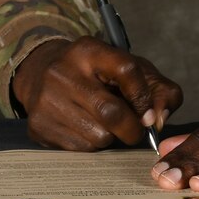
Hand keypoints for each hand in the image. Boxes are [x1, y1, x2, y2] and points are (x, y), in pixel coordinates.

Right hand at [11, 36, 182, 150]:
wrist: (38, 74)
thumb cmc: (94, 74)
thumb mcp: (127, 69)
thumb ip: (157, 89)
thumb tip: (159, 120)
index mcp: (88, 50)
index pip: (126, 70)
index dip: (143, 97)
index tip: (148, 115)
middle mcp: (63, 72)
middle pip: (111, 112)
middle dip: (132, 129)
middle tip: (134, 130)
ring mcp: (47, 100)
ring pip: (97, 136)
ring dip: (109, 137)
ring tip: (101, 123)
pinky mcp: (38, 125)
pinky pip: (80, 149)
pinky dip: (90, 144)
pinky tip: (83, 128)